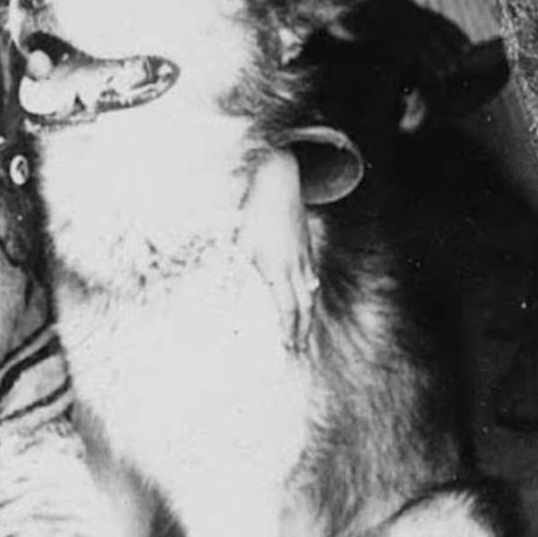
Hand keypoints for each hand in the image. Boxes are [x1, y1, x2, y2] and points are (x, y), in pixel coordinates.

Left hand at [243, 150, 316, 351]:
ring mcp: (305, 257)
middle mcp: (296, 267)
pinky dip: (310, 294)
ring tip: (305, 333)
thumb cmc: (254, 215)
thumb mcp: (240, 245)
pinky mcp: (307, 248)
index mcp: (278, 269)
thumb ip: (236, 272)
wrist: (278, 185)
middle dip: (303, 331)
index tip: (287, 346)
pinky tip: (308, 298)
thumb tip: (225, 296)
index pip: (287, 308)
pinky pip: (312, 277)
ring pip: (311, 293)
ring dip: (309, 315)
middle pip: (305, 307)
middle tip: (300, 351)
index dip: (288, 329)